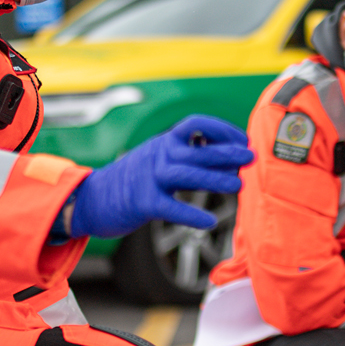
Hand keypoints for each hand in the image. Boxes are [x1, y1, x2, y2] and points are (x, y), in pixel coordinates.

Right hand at [66, 114, 251, 238]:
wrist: (93, 199)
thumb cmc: (136, 181)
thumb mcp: (161, 160)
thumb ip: (189, 159)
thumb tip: (229, 160)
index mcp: (165, 142)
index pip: (196, 124)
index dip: (222, 130)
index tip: (242, 140)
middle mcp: (158, 155)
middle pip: (197, 150)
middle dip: (227, 153)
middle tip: (250, 158)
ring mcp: (148, 177)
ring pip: (186, 174)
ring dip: (215, 178)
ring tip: (237, 185)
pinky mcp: (141, 202)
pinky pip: (170, 207)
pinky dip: (191, 214)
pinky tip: (209, 221)